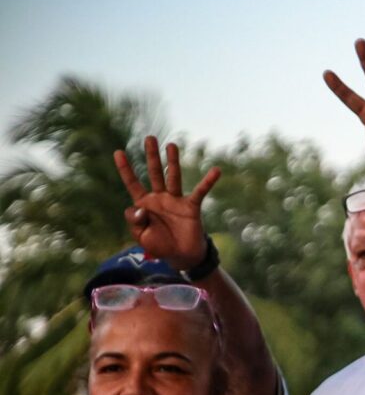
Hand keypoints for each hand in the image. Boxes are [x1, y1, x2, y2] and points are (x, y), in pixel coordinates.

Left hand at [115, 136, 220, 269]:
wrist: (181, 256)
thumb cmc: (160, 246)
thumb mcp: (141, 236)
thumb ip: (135, 221)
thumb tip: (138, 207)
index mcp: (143, 204)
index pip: (133, 183)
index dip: (125, 169)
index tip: (118, 152)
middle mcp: (159, 198)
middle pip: (153, 173)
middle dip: (151, 156)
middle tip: (149, 138)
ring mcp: (175, 200)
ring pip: (173, 177)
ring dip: (172, 161)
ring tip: (171, 145)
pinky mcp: (191, 206)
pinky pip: (200, 192)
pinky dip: (207, 182)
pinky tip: (215, 170)